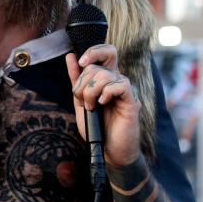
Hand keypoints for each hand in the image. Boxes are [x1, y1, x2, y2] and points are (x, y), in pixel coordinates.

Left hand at [66, 45, 141, 167]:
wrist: (108, 149)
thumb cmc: (96, 127)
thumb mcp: (80, 102)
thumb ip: (76, 80)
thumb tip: (70, 56)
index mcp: (106, 79)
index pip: (106, 52)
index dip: (93, 52)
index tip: (80, 62)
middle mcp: (117, 81)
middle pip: (99, 65)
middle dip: (82, 83)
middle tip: (83, 100)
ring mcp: (125, 90)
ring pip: (106, 75)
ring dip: (91, 92)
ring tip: (92, 107)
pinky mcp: (132, 101)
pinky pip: (120, 85)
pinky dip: (106, 93)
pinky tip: (103, 104)